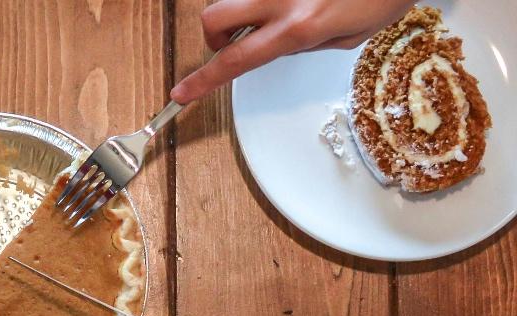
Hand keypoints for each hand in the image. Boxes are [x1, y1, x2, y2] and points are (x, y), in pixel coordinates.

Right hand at [170, 0, 414, 103]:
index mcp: (298, 26)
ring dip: (247, 9)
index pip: (236, 61)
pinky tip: (301, 0)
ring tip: (282, 10)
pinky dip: (269, 1)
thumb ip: (305, 43)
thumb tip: (280, 43)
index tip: (181, 92)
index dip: (204, 80)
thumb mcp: (349, 36)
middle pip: (214, 19)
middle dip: (217, 35)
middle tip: (240, 40)